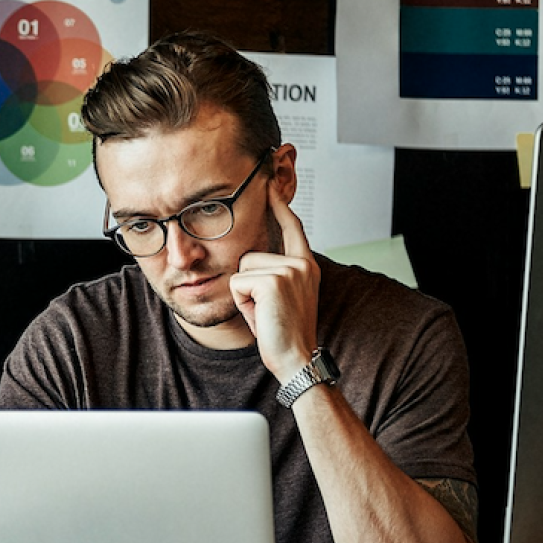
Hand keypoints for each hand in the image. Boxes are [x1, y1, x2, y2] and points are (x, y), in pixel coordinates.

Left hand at [228, 180, 320, 381]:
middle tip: (267, 309)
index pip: (292, 226)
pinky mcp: (273, 282)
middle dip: (248, 284)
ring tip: (265, 312)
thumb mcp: (284, 296)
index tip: (269, 184)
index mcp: (306, 265)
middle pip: (249, 255)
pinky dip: (242, 303)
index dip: (278, 205)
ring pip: (241, 269)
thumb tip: (251, 256)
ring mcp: (289, 270)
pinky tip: (261, 315)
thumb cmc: (285, 332)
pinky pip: (237, 283)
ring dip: (244, 295)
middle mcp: (301, 263)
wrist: (296, 358)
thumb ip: (276, 272)